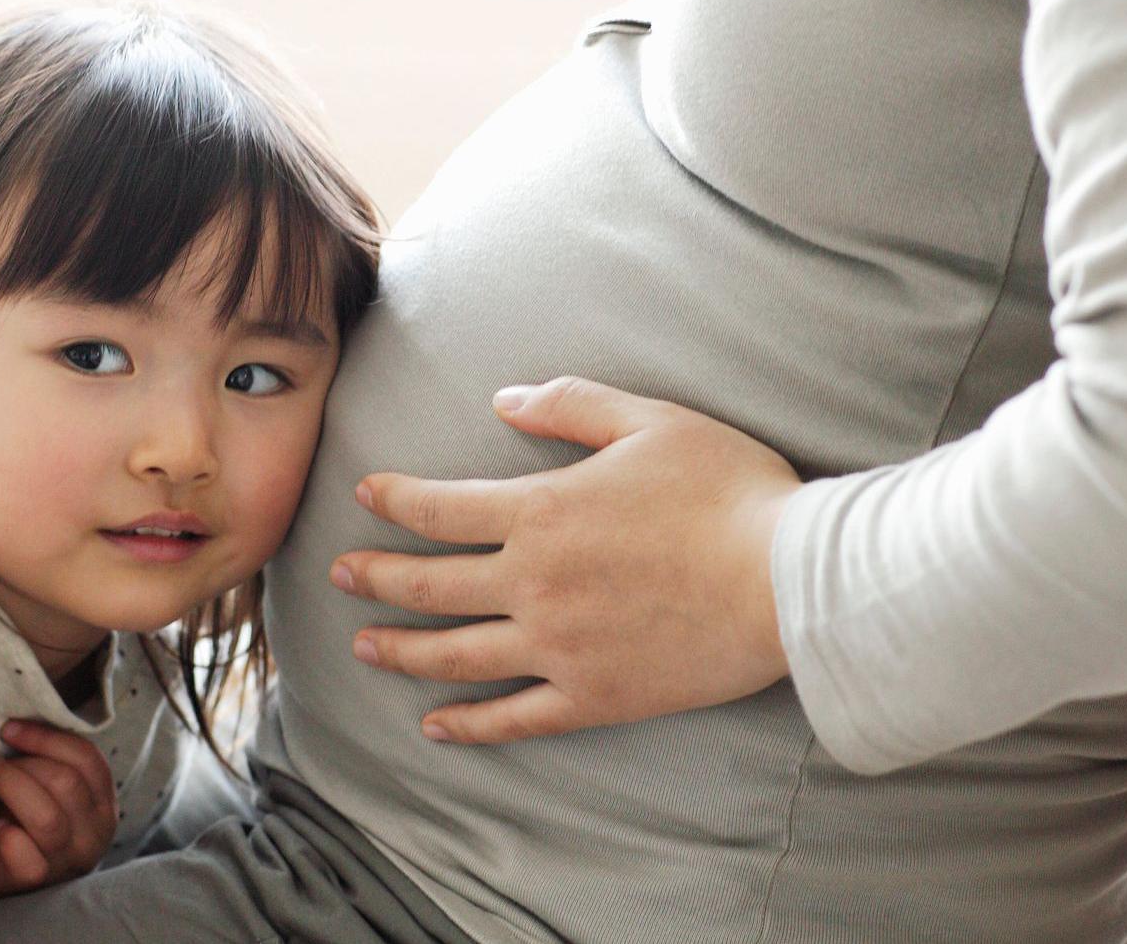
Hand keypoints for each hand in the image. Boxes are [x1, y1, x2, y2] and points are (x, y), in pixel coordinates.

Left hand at [0, 720, 117, 903]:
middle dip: (23, 762)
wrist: (1, 883)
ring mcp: (68, 860)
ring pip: (46, 815)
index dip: (46, 738)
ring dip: (10, 786)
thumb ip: (50, 765)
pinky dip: (7, 834)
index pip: (87, 759)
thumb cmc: (24, 826)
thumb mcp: (49, 794)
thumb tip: (20, 723)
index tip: (11, 728)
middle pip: (66, 782)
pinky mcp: (37, 881)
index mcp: (103, 805)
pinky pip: (24, 854)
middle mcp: (95, 833)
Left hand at [331, 376, 802, 744]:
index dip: (394, 500)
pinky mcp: (592, 696)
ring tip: (364, 646)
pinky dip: (467, 725)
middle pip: (428, 585)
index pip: (440, 509)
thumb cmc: (727, 490)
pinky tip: (435, 726)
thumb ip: (569, 404)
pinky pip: (514, 718)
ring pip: (454, 656)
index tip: (364, 494)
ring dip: (401, 651)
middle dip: (375, 577)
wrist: (788, 579)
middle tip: (338, 573)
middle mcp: (533, 584)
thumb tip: (504, 400)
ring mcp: (557, 648)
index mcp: (541, 513)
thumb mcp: (649, 419)